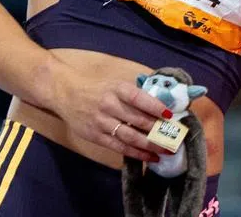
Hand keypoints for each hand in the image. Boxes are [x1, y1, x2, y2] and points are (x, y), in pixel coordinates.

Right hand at [51, 61, 174, 161]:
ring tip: (165, 151)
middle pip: (138, 120)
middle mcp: (110, 105)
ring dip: (150, 145)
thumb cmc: (97, 89)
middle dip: (158, 130)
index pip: (139, 98)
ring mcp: (101, 122)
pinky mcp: (95, 136)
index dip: (156, 107)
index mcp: (117, 89)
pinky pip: (119, 146)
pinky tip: (148, 156)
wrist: (66, 94)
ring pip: (130, 136)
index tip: (170, 116)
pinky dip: (135, 153)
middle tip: (175, 139)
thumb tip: (161, 107)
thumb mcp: (115, 84)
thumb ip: (135, 94)